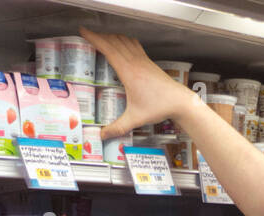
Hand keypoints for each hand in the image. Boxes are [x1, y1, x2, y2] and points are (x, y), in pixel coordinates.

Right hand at [80, 28, 197, 137]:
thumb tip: (102, 135)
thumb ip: (118, 127)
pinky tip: (122, 44)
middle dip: (99, 35)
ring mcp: (143, 60)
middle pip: (114, 41)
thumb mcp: (135, 119)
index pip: (108, 49)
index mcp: (128, 72)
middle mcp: (135, 62)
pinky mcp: (149, 62)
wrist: (179, 102)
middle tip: (87, 35)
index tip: (83, 31)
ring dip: (112, 36)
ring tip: (101, 38)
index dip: (94, 38)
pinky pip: (134, 45)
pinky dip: (124, 40)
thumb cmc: (159, 108)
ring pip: (124, 40)